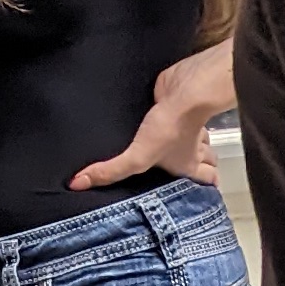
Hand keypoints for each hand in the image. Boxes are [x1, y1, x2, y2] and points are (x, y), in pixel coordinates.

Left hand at [74, 42, 232, 190]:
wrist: (183, 90)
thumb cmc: (170, 129)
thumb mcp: (139, 158)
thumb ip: (112, 171)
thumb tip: (79, 184)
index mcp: (188, 165)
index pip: (205, 181)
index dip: (203, 188)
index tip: (192, 196)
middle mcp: (190, 148)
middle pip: (203, 161)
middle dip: (196, 166)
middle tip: (173, 174)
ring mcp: (184, 126)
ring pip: (194, 137)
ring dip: (187, 141)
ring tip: (162, 149)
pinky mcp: (171, 106)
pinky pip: (172, 116)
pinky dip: (168, 117)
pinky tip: (150, 118)